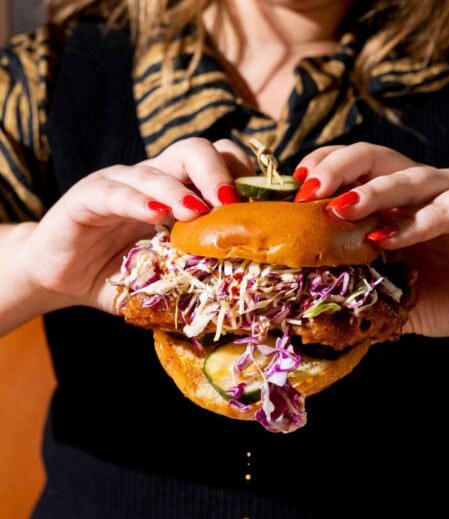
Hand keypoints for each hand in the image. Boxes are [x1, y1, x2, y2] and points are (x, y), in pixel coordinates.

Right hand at [18, 138, 253, 316]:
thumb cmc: (117, 277)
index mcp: (178, 195)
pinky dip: (136, 200)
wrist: (59, 279)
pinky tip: (155, 214)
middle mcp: (153, 181)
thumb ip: (198, 283)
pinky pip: (114, 191)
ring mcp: (120, 184)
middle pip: (193, 151)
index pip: (218, 165)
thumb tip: (245, 308)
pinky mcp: (87, 197)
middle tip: (233, 205)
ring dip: (181, 189)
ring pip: (156, 169)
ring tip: (198, 212)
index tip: (259, 208)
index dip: (241, 179)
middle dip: (219, 172)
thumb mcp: (166, 281)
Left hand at [293, 144, 448, 336]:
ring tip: (340, 209)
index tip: (289, 195)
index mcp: (393, 204)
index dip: (319, 175)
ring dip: (371, 191)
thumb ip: (364, 297)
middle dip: (335, 168)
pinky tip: (391, 239)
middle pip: (371, 157)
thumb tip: (314, 313)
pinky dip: (418, 222)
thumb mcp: (399, 299)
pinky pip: (448, 207)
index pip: (349, 173)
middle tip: (306, 191)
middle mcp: (418, 190)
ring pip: (407, 175)